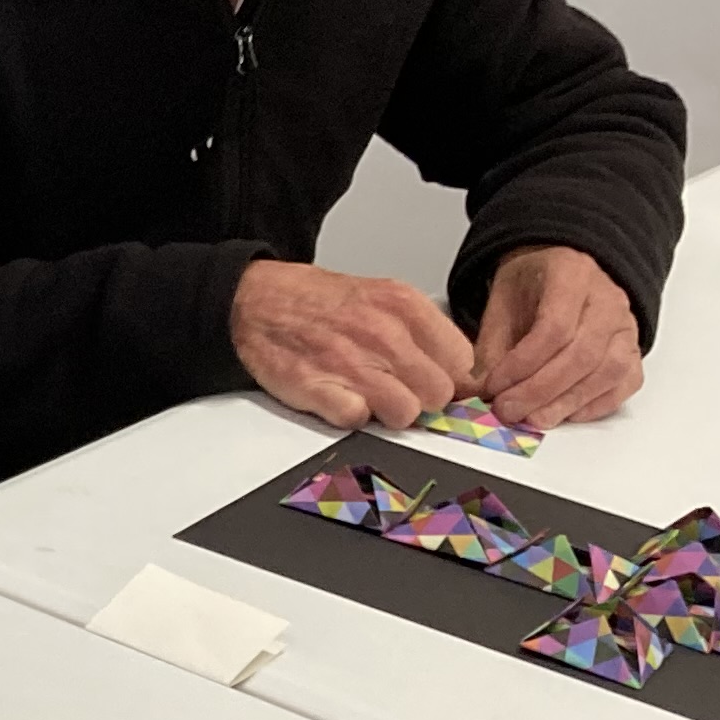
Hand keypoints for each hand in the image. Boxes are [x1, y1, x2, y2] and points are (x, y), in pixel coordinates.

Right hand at [229, 258, 476, 428]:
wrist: (257, 300)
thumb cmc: (321, 304)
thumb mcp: (383, 298)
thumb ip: (423, 333)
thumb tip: (458, 375)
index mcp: (405, 306)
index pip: (462, 362)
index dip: (448, 378)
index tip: (433, 381)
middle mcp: (383, 332)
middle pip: (439, 394)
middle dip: (420, 398)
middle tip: (397, 389)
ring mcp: (350, 362)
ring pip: (406, 413)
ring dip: (388, 413)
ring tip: (368, 396)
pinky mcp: (318, 388)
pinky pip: (358, 421)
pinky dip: (350, 416)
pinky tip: (340, 397)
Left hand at [471, 245, 644, 427]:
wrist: (559, 272)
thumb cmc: (530, 288)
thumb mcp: (500, 304)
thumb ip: (490, 348)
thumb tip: (477, 391)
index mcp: (571, 275)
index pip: (554, 329)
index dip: (522, 365)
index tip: (494, 387)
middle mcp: (607, 299)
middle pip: (582, 355)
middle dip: (540, 391)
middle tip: (509, 411)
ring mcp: (626, 325)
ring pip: (608, 372)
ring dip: (567, 403)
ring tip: (533, 419)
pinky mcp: (633, 349)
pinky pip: (625, 382)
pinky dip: (596, 404)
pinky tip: (565, 414)